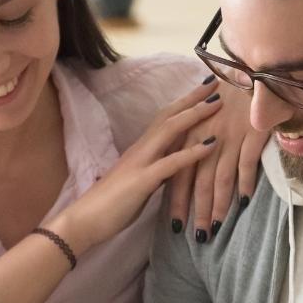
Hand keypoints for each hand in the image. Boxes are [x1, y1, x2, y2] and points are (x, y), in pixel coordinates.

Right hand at [49, 79, 221, 252]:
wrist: (84, 220)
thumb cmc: (110, 205)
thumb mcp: (139, 182)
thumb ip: (156, 171)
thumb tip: (173, 167)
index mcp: (141, 149)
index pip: (164, 117)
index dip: (184, 102)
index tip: (204, 89)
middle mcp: (141, 149)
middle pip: (169, 115)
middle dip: (193, 97)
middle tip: (216, 81)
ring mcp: (141, 162)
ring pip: (170, 130)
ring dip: (195, 115)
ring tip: (218, 103)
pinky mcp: (142, 181)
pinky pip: (171, 163)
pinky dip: (193, 152)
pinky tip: (212, 144)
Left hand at [166, 77, 267, 241]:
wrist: (252, 71)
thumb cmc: (229, 97)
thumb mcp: (205, 119)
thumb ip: (196, 143)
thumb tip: (190, 170)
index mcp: (191, 135)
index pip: (179, 173)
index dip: (177, 200)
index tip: (175, 224)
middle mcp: (206, 138)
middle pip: (198, 181)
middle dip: (196, 211)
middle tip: (196, 237)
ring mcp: (229, 136)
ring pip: (220, 178)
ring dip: (218, 205)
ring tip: (216, 227)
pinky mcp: (250, 134)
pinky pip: (246, 164)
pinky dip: (245, 183)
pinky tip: (244, 202)